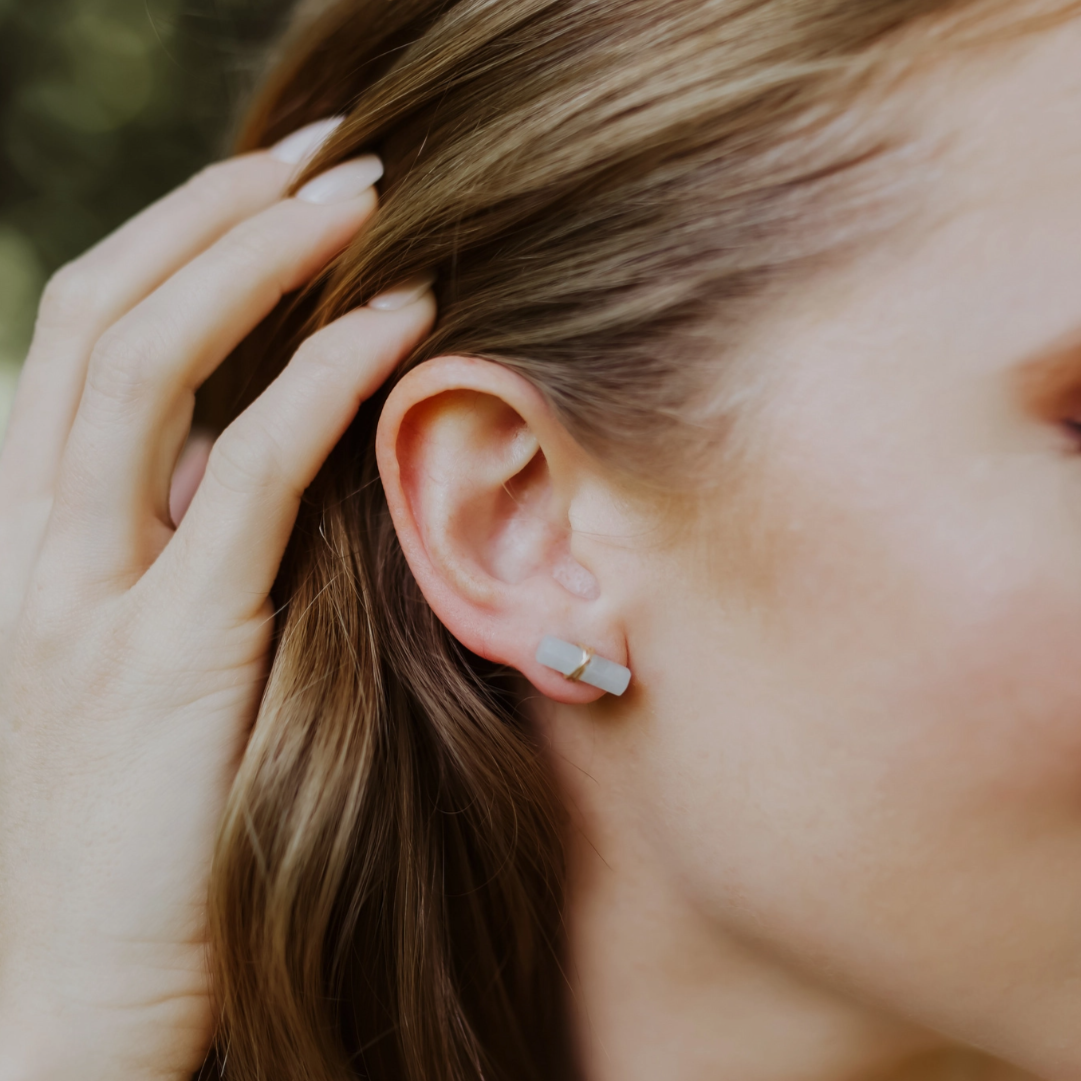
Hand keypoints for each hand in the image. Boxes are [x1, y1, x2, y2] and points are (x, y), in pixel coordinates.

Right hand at [0, 121, 434, 1080]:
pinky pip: (243, 480)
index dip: (167, 250)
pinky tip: (395, 321)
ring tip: (356, 194)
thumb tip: (238, 467)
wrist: (64, 1003)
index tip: (263, 198)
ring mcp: (86, 597)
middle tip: (318, 156)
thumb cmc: (124, 844)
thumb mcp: (132, 672)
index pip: (78, 346)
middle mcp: (35, 547)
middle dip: (208, 219)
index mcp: (26, 543)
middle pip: (101, 319)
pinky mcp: (167, 659)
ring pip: (145, 369)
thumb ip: (169, 561)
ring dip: (254, 261)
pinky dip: (317, 384)